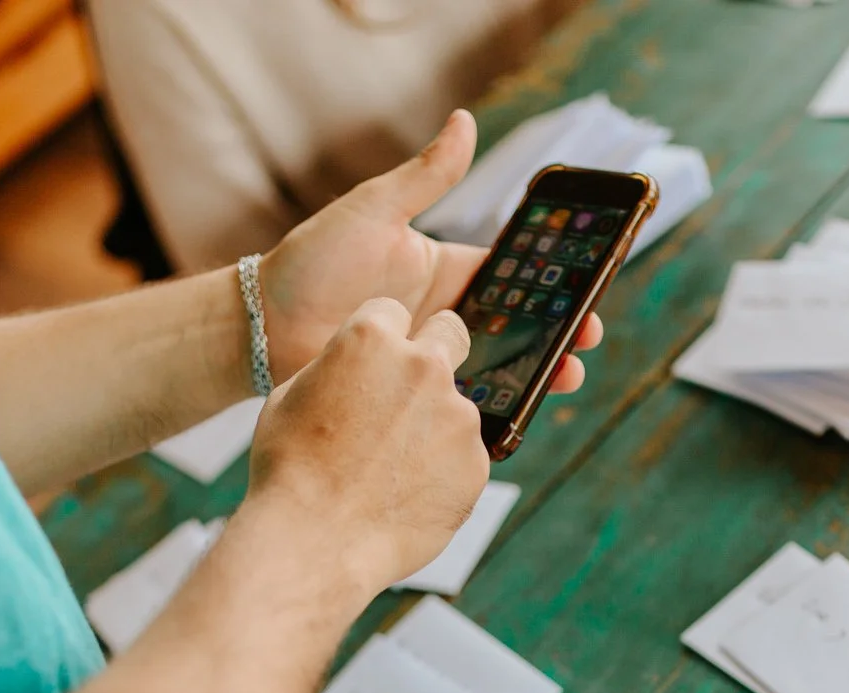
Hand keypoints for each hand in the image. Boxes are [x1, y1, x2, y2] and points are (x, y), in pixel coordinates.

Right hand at [242, 298, 489, 591]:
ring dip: (435, 427)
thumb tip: (358, 364)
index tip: (377, 361)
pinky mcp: (477, 463)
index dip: (384, 337)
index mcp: (371, 338)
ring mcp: (457, 416)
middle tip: (410, 394)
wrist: (315, 543)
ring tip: (391, 471)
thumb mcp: (291, 396)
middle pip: (450, 335)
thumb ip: (338, 366)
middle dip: (435, 353)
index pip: (395, 310)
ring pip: (456, 406)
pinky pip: (465, 457)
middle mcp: (424, 366)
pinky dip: (444, 472)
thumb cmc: (290, 471)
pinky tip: (406, 496)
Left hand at [258, 110, 602, 392]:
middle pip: (516, 327)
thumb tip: (466, 121)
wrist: (262, 327)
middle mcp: (443, 314)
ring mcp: (429, 354)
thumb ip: (426, 177)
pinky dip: (490, 409)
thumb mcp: (373, 211)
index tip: (583, 290)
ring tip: (561, 381)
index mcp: (443, 269)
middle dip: (555, 334)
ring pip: (497, 367)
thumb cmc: (311, 262)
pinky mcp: (411, 392)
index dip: (550, 285)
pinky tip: (514, 415)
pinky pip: (460, 401)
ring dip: (533, 373)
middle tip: (585, 343)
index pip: (512, 276)